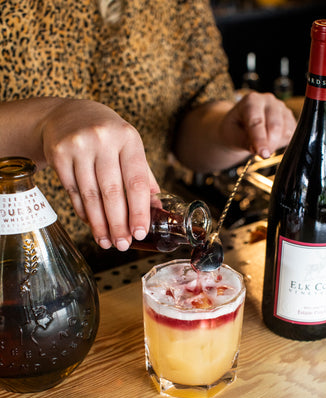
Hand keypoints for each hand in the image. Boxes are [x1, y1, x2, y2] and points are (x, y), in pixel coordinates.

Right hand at [41, 99, 159, 250]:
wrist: (68, 115)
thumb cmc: (107, 136)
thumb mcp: (129, 146)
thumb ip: (144, 176)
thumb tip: (158, 210)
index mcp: (128, 138)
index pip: (136, 181)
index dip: (139, 210)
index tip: (140, 232)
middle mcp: (104, 140)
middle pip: (112, 192)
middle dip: (118, 224)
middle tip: (122, 245)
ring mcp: (79, 146)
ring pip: (91, 195)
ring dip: (99, 224)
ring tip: (106, 242)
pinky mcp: (59, 154)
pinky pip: (73, 192)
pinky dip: (84, 212)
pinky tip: (92, 225)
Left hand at [220, 91, 295, 158]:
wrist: (241, 126)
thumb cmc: (235, 130)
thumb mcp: (232, 136)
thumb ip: (244, 142)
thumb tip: (256, 150)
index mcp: (251, 101)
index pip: (257, 121)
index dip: (260, 139)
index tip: (263, 154)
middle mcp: (268, 100)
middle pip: (275, 125)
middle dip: (270, 144)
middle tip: (263, 155)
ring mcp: (281, 108)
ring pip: (286, 130)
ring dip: (276, 144)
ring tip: (263, 146)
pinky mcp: (290, 118)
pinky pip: (291, 134)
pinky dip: (283, 142)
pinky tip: (271, 142)